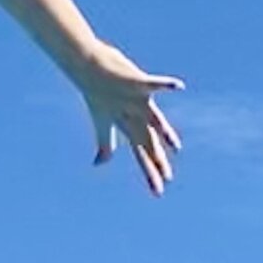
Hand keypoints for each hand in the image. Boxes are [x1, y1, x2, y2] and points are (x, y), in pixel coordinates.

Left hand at [82, 47, 182, 192]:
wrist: (85, 68)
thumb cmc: (95, 94)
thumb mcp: (102, 122)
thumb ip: (105, 144)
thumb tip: (98, 164)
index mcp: (127, 126)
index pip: (141, 154)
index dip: (150, 173)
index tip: (158, 193)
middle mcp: (132, 115)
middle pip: (147, 142)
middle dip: (157, 160)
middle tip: (167, 178)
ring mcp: (134, 99)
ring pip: (152, 118)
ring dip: (163, 130)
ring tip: (175, 144)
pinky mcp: (135, 81)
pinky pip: (152, 84)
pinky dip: (164, 85)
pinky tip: (177, 86)